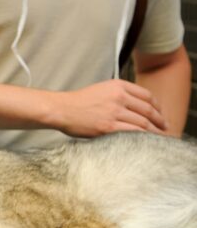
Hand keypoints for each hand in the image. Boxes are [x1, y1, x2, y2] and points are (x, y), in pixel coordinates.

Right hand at [52, 79, 167, 136]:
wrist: (61, 109)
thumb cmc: (78, 102)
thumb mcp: (101, 89)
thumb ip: (118, 94)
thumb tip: (135, 106)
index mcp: (117, 85)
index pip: (146, 95)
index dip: (158, 106)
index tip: (161, 114)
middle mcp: (118, 97)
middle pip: (148, 110)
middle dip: (160, 120)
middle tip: (165, 127)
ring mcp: (114, 112)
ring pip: (143, 123)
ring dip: (154, 131)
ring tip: (160, 137)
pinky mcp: (109, 127)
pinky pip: (133, 133)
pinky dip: (143, 138)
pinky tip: (147, 142)